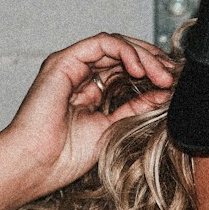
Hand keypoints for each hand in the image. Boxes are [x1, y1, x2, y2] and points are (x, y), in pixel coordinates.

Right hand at [0, 33, 175, 196]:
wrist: (35, 165)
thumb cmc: (63, 156)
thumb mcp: (113, 128)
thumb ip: (135, 108)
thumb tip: (163, 93)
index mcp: (88, 91)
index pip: (125, 69)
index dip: (152, 72)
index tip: (173, 84)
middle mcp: (79, 74)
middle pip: (123, 53)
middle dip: (152, 61)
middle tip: (173, 75)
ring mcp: (71, 65)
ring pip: (115, 44)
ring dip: (143, 56)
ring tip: (161, 74)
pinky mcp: (64, 61)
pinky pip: (102, 44)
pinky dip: (125, 51)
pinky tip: (140, 69)